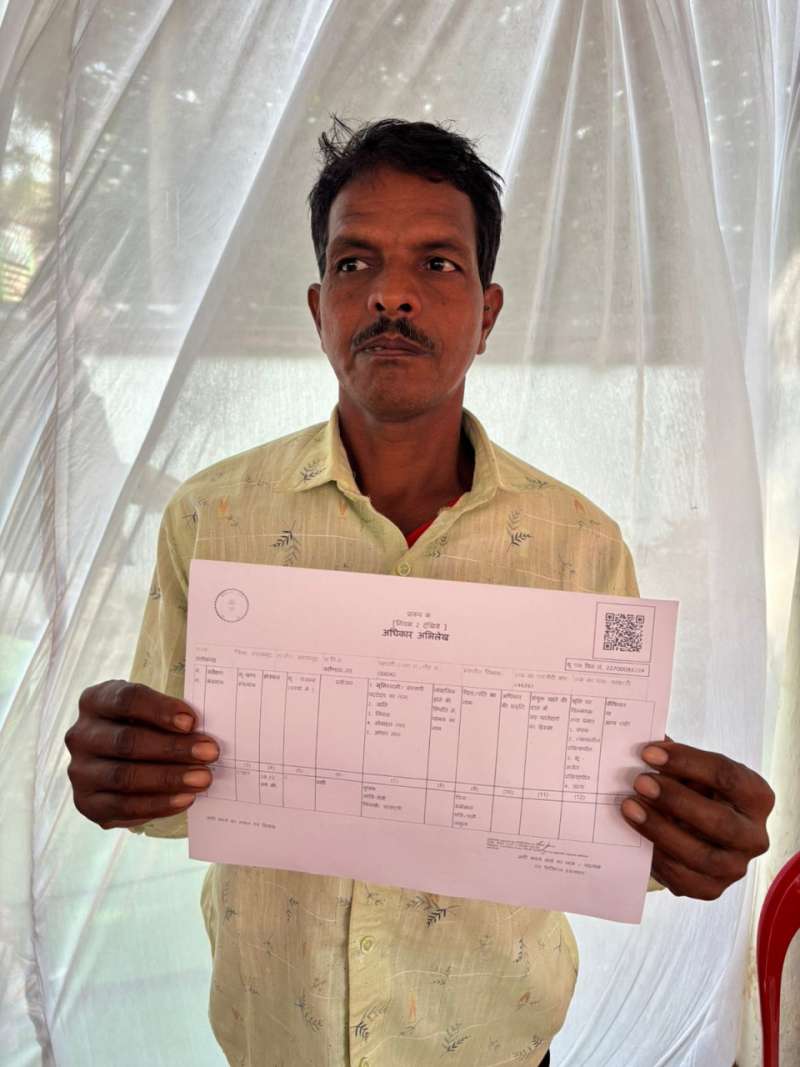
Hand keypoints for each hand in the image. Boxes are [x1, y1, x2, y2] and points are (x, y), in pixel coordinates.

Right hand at [65, 680, 219, 828]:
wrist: (122, 760)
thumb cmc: (145, 726)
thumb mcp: (151, 710)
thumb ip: (171, 715)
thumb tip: (201, 731)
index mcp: (95, 701)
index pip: (126, 700)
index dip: (159, 710)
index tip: (191, 721)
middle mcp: (80, 735)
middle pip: (126, 742)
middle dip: (173, 748)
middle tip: (209, 752)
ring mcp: (80, 771)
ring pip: (124, 777)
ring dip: (169, 779)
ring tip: (203, 778)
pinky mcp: (87, 803)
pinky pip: (123, 807)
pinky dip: (158, 804)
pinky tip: (185, 798)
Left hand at [621, 740, 774, 899]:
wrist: (693, 828)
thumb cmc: (692, 791)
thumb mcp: (688, 771)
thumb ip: (671, 759)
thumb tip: (638, 744)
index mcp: (756, 796)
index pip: (726, 776)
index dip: (687, 762)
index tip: (649, 752)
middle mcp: (754, 835)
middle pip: (720, 821)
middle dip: (675, 800)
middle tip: (639, 782)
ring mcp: (735, 866)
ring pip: (701, 855)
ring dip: (660, 830)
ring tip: (629, 807)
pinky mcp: (712, 888)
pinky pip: (684, 879)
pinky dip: (657, 857)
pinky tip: (635, 837)